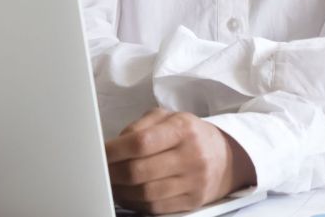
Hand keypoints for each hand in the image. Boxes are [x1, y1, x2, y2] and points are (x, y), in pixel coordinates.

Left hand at [106, 109, 255, 214]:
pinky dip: (136, 204)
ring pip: (146, 193)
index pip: (141, 142)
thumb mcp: (169, 118)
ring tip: (113, 184)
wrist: (225, 157)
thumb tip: (113, 145)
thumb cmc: (190, 134)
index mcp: (182, 128)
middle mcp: (190, 155)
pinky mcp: (193, 201)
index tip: (100, 154)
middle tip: (101, 171)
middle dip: (113, 173)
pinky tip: (129, 195)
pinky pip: (156, 208)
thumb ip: (140, 126)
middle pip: (140, 171)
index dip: (114, 151)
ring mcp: (193, 181)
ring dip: (122, 191)